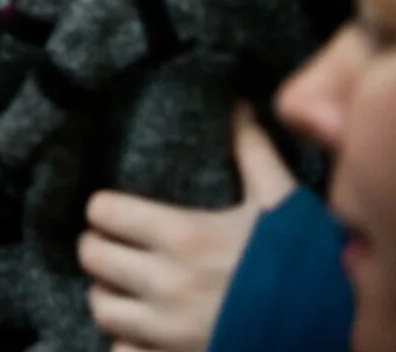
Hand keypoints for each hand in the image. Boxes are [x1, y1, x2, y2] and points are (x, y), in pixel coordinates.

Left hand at [79, 103, 295, 350]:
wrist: (339, 330)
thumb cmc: (308, 265)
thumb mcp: (281, 204)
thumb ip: (253, 153)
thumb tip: (240, 106)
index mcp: (185, 237)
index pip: (104, 212)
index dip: (106, 209)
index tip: (116, 212)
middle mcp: (169, 285)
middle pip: (92, 257)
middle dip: (100, 248)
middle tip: (116, 246)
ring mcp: (168, 331)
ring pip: (100, 307)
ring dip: (109, 295)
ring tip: (126, 287)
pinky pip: (121, 351)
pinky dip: (126, 341)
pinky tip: (144, 328)